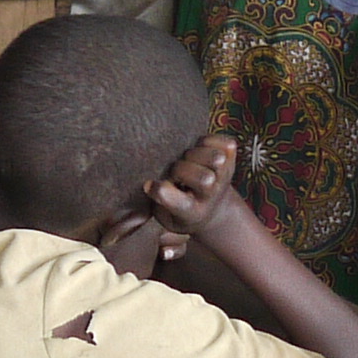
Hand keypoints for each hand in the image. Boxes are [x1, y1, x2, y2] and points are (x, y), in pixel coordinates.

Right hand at [93, 133, 236, 278]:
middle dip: (180, 169)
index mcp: (190, 212)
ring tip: (189, 159)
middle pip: (201, 178)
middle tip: (174, 172)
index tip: (149, 185)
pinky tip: (201, 149)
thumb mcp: (161, 216)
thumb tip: (126, 212)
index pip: (177, 201)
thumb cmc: (177, 209)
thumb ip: (143, 212)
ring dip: (197, 154)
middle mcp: (210, 196)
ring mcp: (225, 178)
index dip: (160, 191)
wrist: (212, 209)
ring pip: (215, 158)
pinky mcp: (232, 161)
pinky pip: (226, 143)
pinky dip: (210, 141)